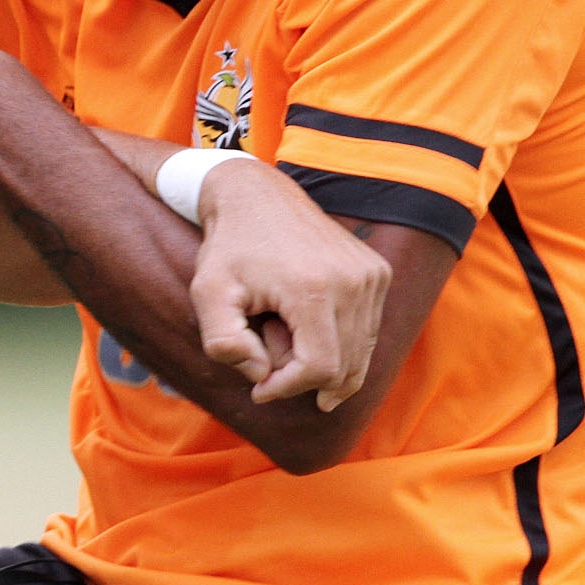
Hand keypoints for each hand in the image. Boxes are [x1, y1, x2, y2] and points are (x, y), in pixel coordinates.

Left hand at [189, 157, 391, 410]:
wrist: (257, 195)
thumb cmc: (228, 247)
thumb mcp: (206, 293)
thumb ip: (223, 343)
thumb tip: (261, 376)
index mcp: (314, 288)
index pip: (320, 368)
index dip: (288, 388)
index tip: (259, 389)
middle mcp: (354, 281)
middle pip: (344, 366)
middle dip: (303, 375)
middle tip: (266, 358)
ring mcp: (372, 275)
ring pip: (360, 352)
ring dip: (322, 359)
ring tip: (282, 336)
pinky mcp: (378, 272)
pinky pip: (367, 331)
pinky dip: (339, 342)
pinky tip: (305, 327)